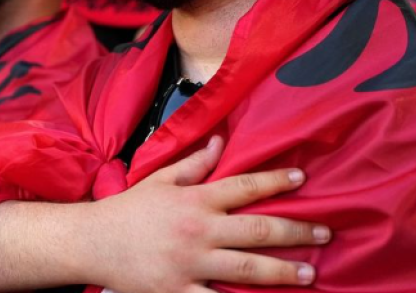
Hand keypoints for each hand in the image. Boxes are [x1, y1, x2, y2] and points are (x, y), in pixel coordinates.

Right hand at [89, 137, 328, 291]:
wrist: (91, 243)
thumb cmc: (128, 211)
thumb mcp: (160, 180)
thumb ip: (194, 163)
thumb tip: (221, 142)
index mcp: (194, 200)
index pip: (243, 186)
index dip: (275, 180)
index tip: (302, 178)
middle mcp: (197, 230)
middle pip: (257, 229)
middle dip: (295, 232)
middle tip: (324, 234)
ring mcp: (190, 264)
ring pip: (247, 268)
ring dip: (283, 271)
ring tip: (310, 273)